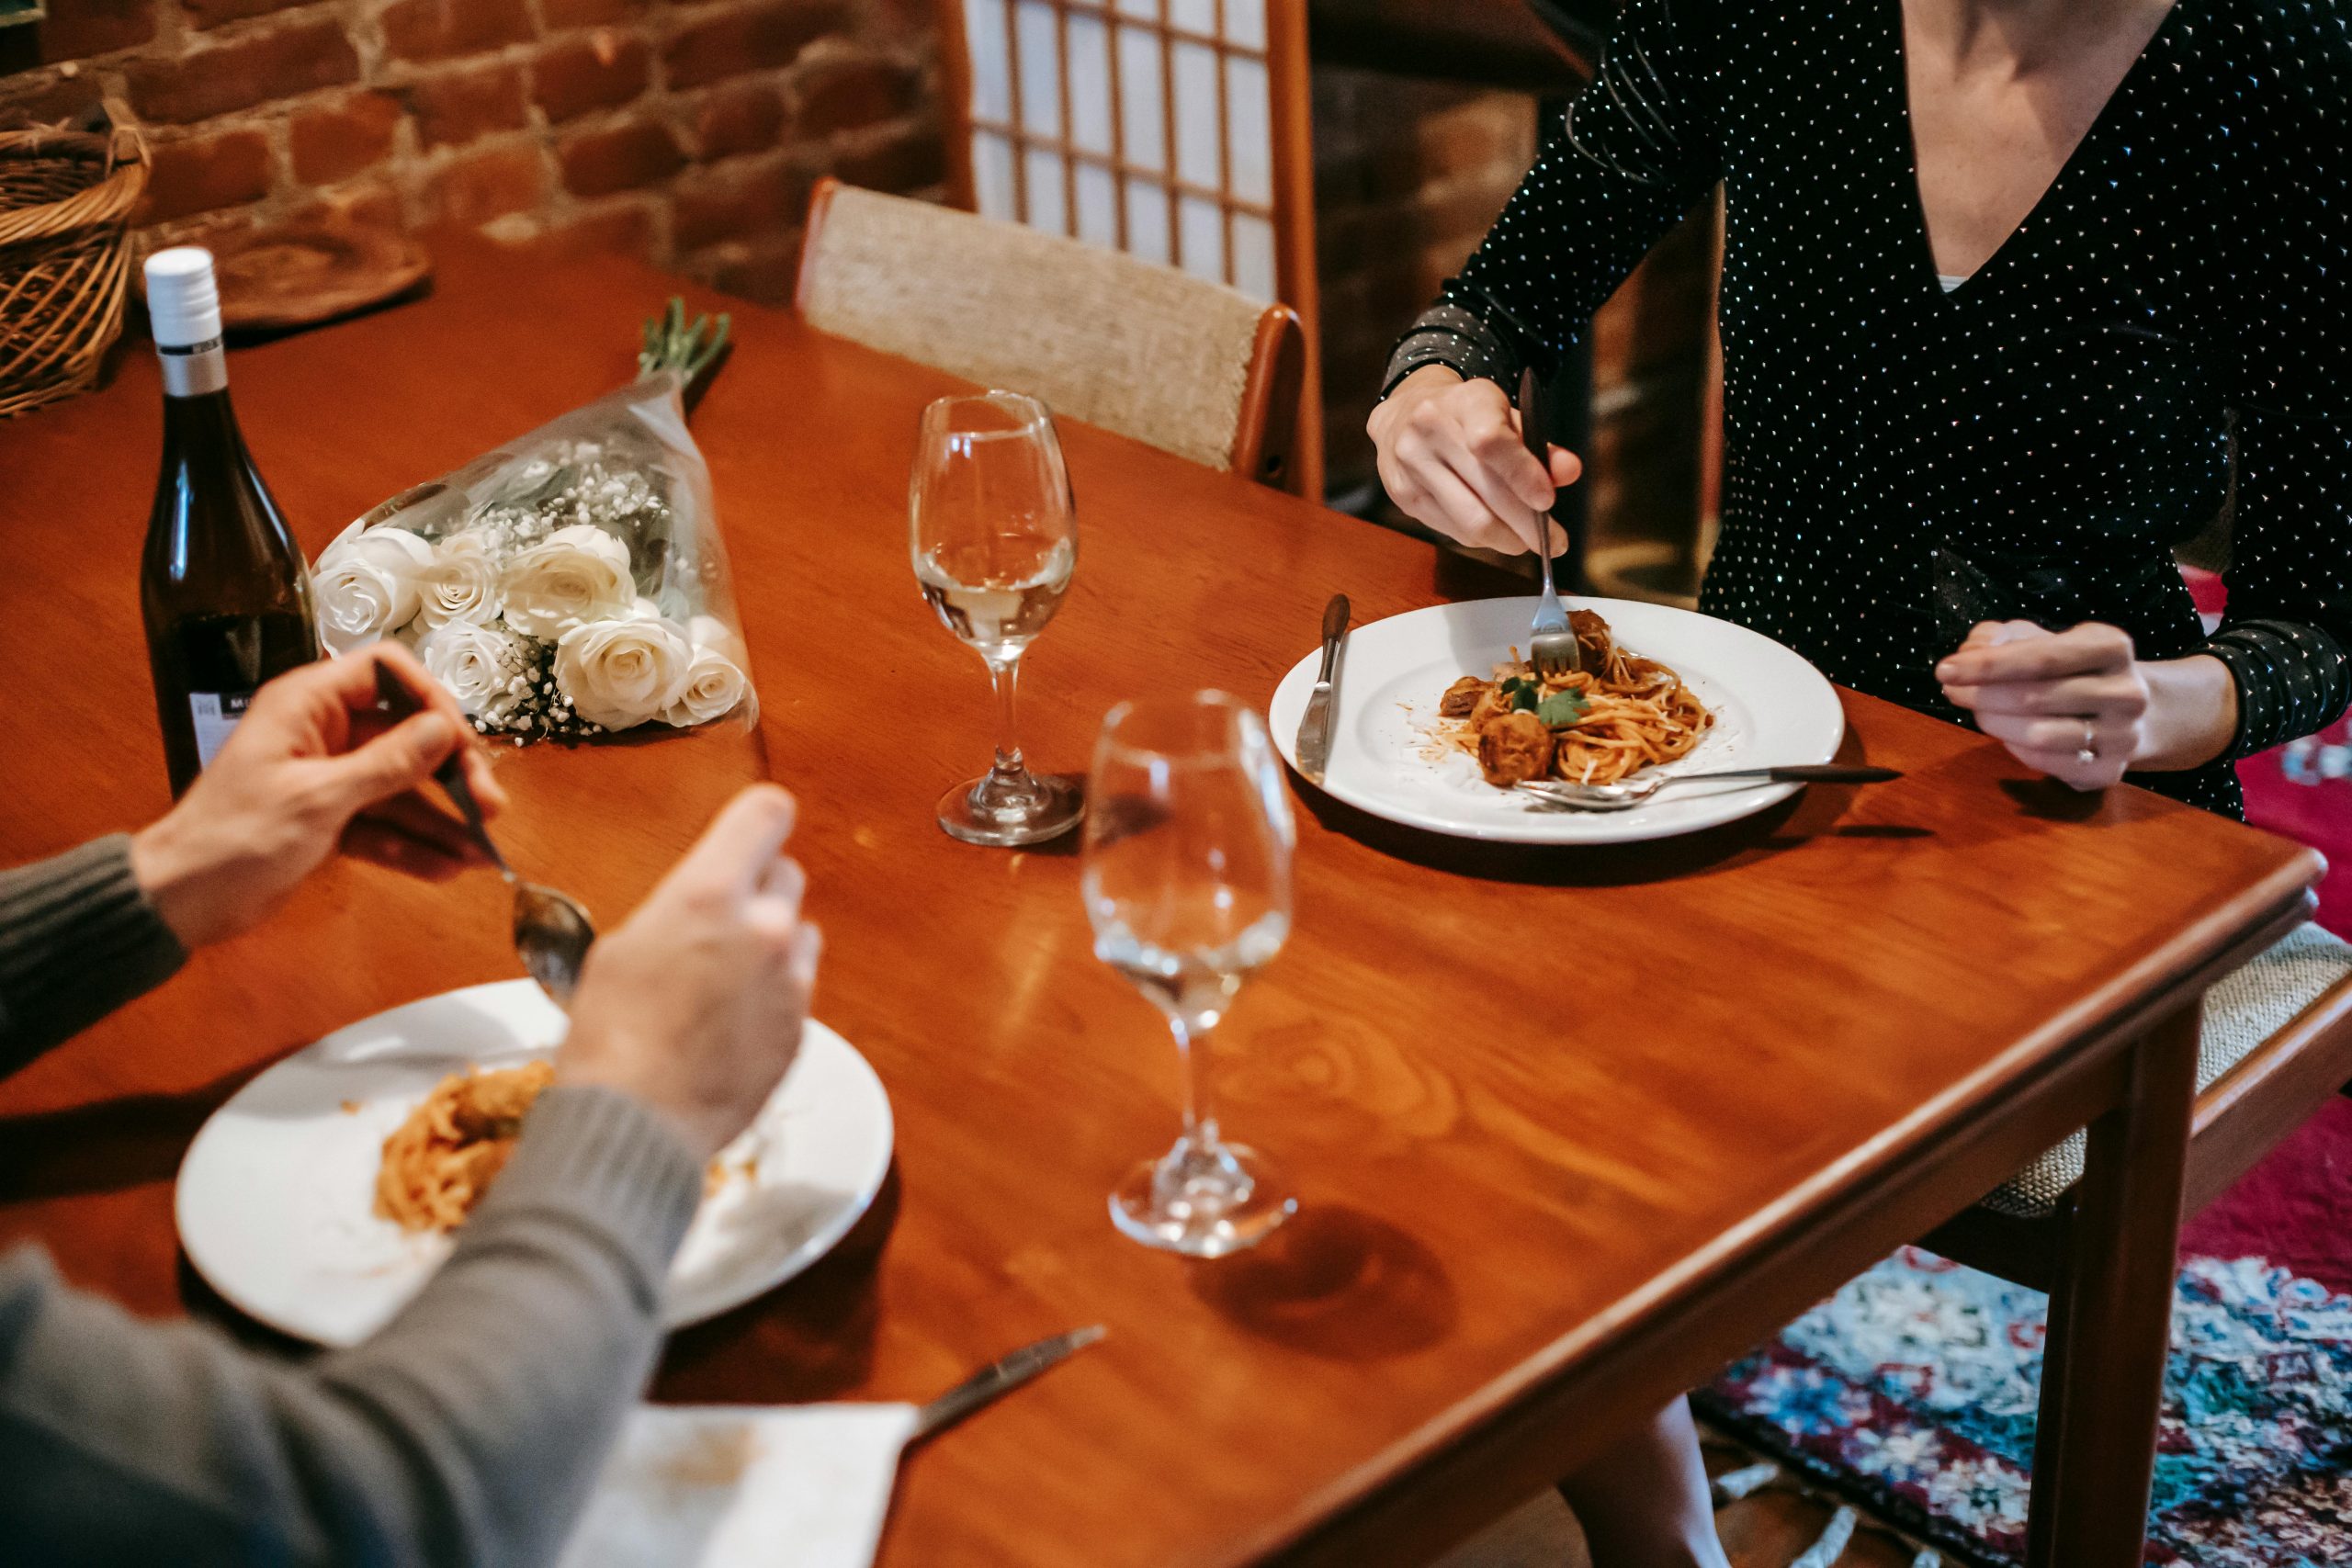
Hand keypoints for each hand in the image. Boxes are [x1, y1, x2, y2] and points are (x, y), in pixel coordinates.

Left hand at [130, 643, 506, 948]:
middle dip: (449, 773)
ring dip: (440, 818)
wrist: (181, 899)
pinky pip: (384, 824)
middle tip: (488, 808)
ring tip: (481, 852)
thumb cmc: (235, 837)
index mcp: (308, 705)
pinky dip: (412, 846)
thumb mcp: (318, 800)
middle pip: (406, 736)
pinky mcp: (330, 820)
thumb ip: (386, 764)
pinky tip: (446, 868)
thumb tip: (444, 730)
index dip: (429, 699)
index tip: (459, 742)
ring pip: (401, 787)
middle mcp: (324, 733)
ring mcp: (329, 778)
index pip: (385, 672)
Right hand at [557, 785, 821, 1160]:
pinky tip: (730, 1022)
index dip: (758, 819)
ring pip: (800, 932)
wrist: (635, 1123)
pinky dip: (772, 994)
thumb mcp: (623, 948)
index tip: (752, 829)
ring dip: (772, 942)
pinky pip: (796, 989)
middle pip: (786, 873)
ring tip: (723, 978)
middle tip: (720, 918)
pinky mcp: (800, 1028)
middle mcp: (765, 928)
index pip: (766, 814)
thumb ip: (678, 911)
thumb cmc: (610, 1037)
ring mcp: (791, 981)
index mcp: (710, 893)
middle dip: (757, 887)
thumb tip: (700, 909)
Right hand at [1368, 364, 1581, 554]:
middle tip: (1556, 542)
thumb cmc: (1469, 419)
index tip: (1549, 502)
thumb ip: (1540, 446)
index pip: (1492, 442)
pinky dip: (1483, 538)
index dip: (1523, 475)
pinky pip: (1454, 531)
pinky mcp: (1403, 495)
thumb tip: (1569, 472)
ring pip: (1470, 521)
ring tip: (1527, 540)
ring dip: (1507, 539)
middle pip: (1486, 492)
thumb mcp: (1507, 417)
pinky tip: (1495, 530)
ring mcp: (1411, 465)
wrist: (1404, 416)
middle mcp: (1430, 429)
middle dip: (1528, 525)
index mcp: (1465, 402)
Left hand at [1935, 621, 2238, 788]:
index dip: (1988, 665)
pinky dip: (2014, 748)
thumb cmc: (2069, 668)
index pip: (2042, 657)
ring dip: (1993, 722)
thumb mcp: (2040, 638)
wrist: (2125, 711)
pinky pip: (2046, 764)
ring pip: (2039, 735)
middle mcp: (2127, 692)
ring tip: (1978, 711)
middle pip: (2035, 697)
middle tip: (1952, 690)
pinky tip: (2006, 733)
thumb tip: (1970, 651)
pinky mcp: (2109, 771)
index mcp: (2112, 647)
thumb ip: (1999, 637)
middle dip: (1981, 694)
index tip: (1945, 669)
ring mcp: (2123, 736)